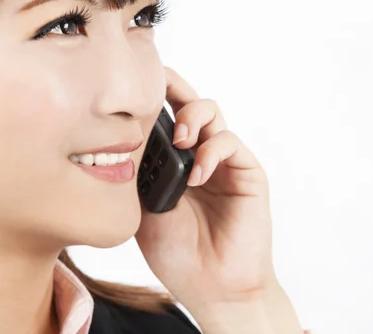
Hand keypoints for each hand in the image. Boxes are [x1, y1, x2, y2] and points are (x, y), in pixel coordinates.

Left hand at [135, 67, 274, 307]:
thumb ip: (141, 174)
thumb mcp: (144, 209)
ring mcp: (224, 162)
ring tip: (178, 141)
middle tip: (155, 91)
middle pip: (190, 103)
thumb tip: (124, 139)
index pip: (166, 117)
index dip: (153, 97)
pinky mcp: (247, 173)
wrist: (212, 287)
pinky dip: (211, 152)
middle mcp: (200, 155)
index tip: (132, 84)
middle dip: (174, 88)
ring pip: (212, 112)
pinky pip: (230, 143)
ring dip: (191, 118)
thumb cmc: (178, 254)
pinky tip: (197, 176)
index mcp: (175, 162)